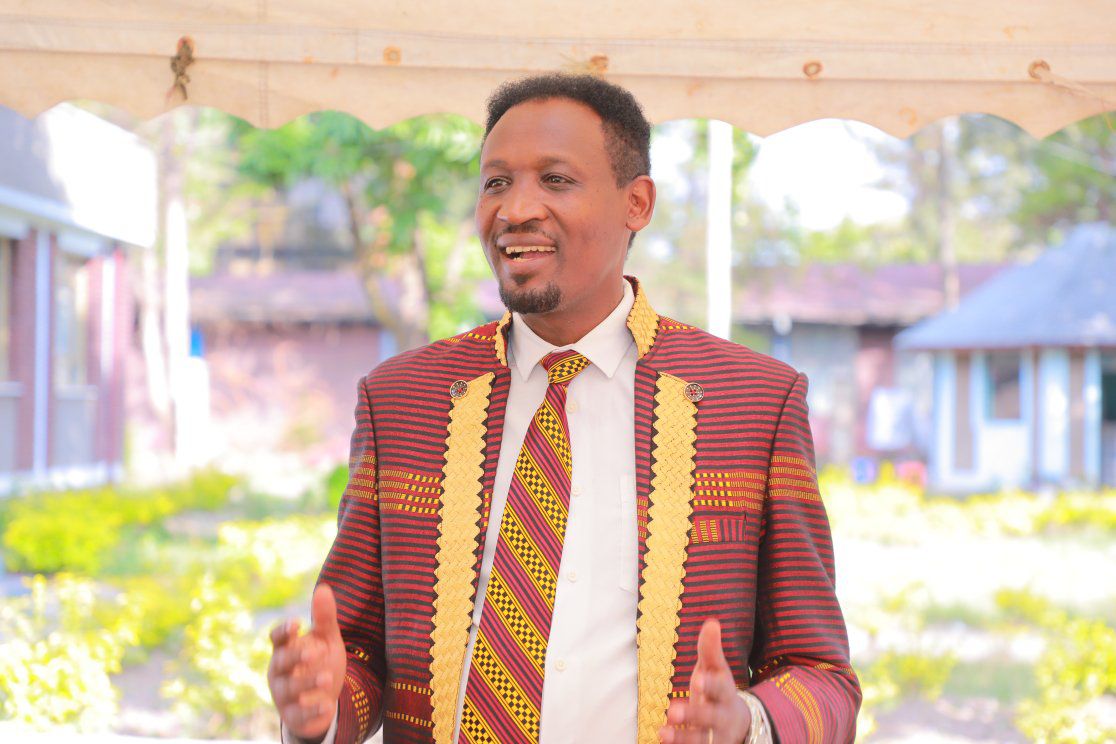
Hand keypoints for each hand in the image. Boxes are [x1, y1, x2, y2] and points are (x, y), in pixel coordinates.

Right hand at [268, 584, 346, 741]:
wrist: (324, 699)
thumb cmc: (320, 663)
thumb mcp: (327, 640)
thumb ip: (324, 618)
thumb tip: (323, 587)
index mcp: (286, 649)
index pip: (277, 638)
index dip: (283, 631)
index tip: (296, 624)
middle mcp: (280, 671)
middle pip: (281, 662)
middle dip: (296, 657)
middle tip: (314, 651)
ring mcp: (284, 694)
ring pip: (289, 688)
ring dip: (307, 682)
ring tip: (327, 677)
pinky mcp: (294, 715)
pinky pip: (299, 714)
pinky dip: (312, 710)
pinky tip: (326, 704)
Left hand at [659, 618, 751, 743]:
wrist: (735, 724)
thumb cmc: (717, 690)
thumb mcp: (715, 669)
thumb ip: (711, 649)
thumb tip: (712, 622)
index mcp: (725, 693)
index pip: (720, 688)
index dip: (710, 686)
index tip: (697, 680)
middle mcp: (722, 717)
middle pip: (710, 718)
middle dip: (693, 714)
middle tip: (673, 710)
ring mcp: (715, 737)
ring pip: (701, 740)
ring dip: (683, 737)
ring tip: (663, 732)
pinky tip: (662, 740)